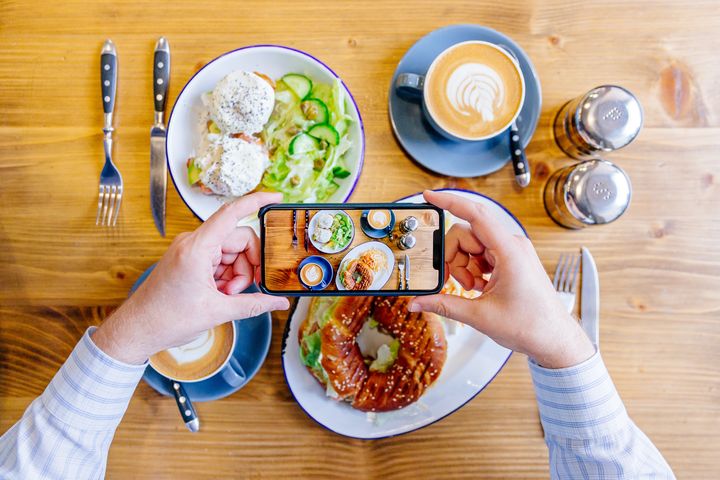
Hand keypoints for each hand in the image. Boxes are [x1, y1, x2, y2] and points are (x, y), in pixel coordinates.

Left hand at [92, 192, 289, 363]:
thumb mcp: (217, 312)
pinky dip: (226, 276)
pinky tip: (219, 294)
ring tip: (225, 296)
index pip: (231, 213)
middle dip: (248, 265)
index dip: (256, 202)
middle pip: (238, 240)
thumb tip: (278, 302)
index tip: (276, 198)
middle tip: (244, 289)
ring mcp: (191, 250)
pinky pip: (219, 260)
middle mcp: (193, 243)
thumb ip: (253, 304)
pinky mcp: (190, 259)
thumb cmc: (165, 318)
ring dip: (236, 274)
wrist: (138, 329)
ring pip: (231, 252)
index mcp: (197, 248)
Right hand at [409, 190, 593, 368]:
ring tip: (473, 290)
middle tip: (456, 283)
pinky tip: (478, 289)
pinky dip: (473, 271)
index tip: (430, 196)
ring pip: (471, 247)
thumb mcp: (479, 316)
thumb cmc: (531, 325)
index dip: (450, 202)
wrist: (553, 339)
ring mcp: (511, 252)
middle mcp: (511, 245)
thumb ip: (443, 305)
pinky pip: (481, 256)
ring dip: (464, 267)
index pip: (476, 214)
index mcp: (509, 250)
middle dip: (454, 257)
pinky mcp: (509, 261)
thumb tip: (417, 302)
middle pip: (466, 235)